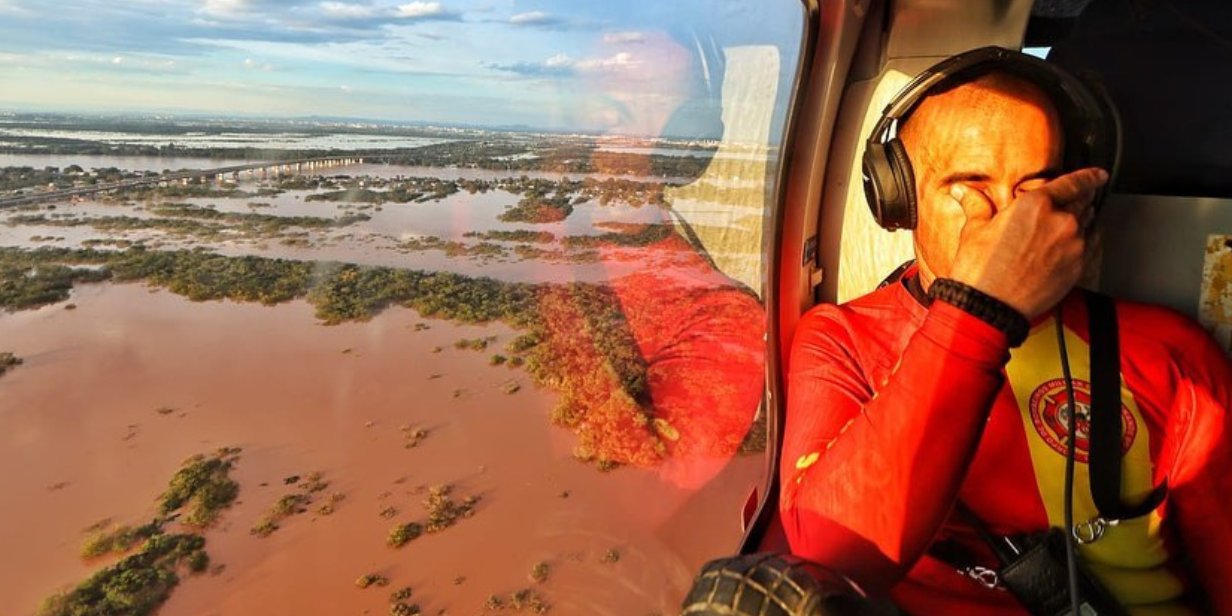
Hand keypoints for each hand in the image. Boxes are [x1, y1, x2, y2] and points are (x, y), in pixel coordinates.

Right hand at [947, 168, 1108, 319]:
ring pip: (1089, 223)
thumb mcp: (974, 231)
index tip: (1098, 175)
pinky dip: (1088, 240)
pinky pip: (1092, 246)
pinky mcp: (1078, 268)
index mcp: (1035, 205)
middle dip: (1084, 197)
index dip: (1090, 176)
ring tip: (1073, 222)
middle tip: (1082, 197)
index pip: (1074, 182)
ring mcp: (1073, 246)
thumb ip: (977, 205)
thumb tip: (964, 192)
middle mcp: (1061, 222)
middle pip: (1085, 201)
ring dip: (1084, 218)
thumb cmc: (981, 271)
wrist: (991, 307)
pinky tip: (1077, 243)